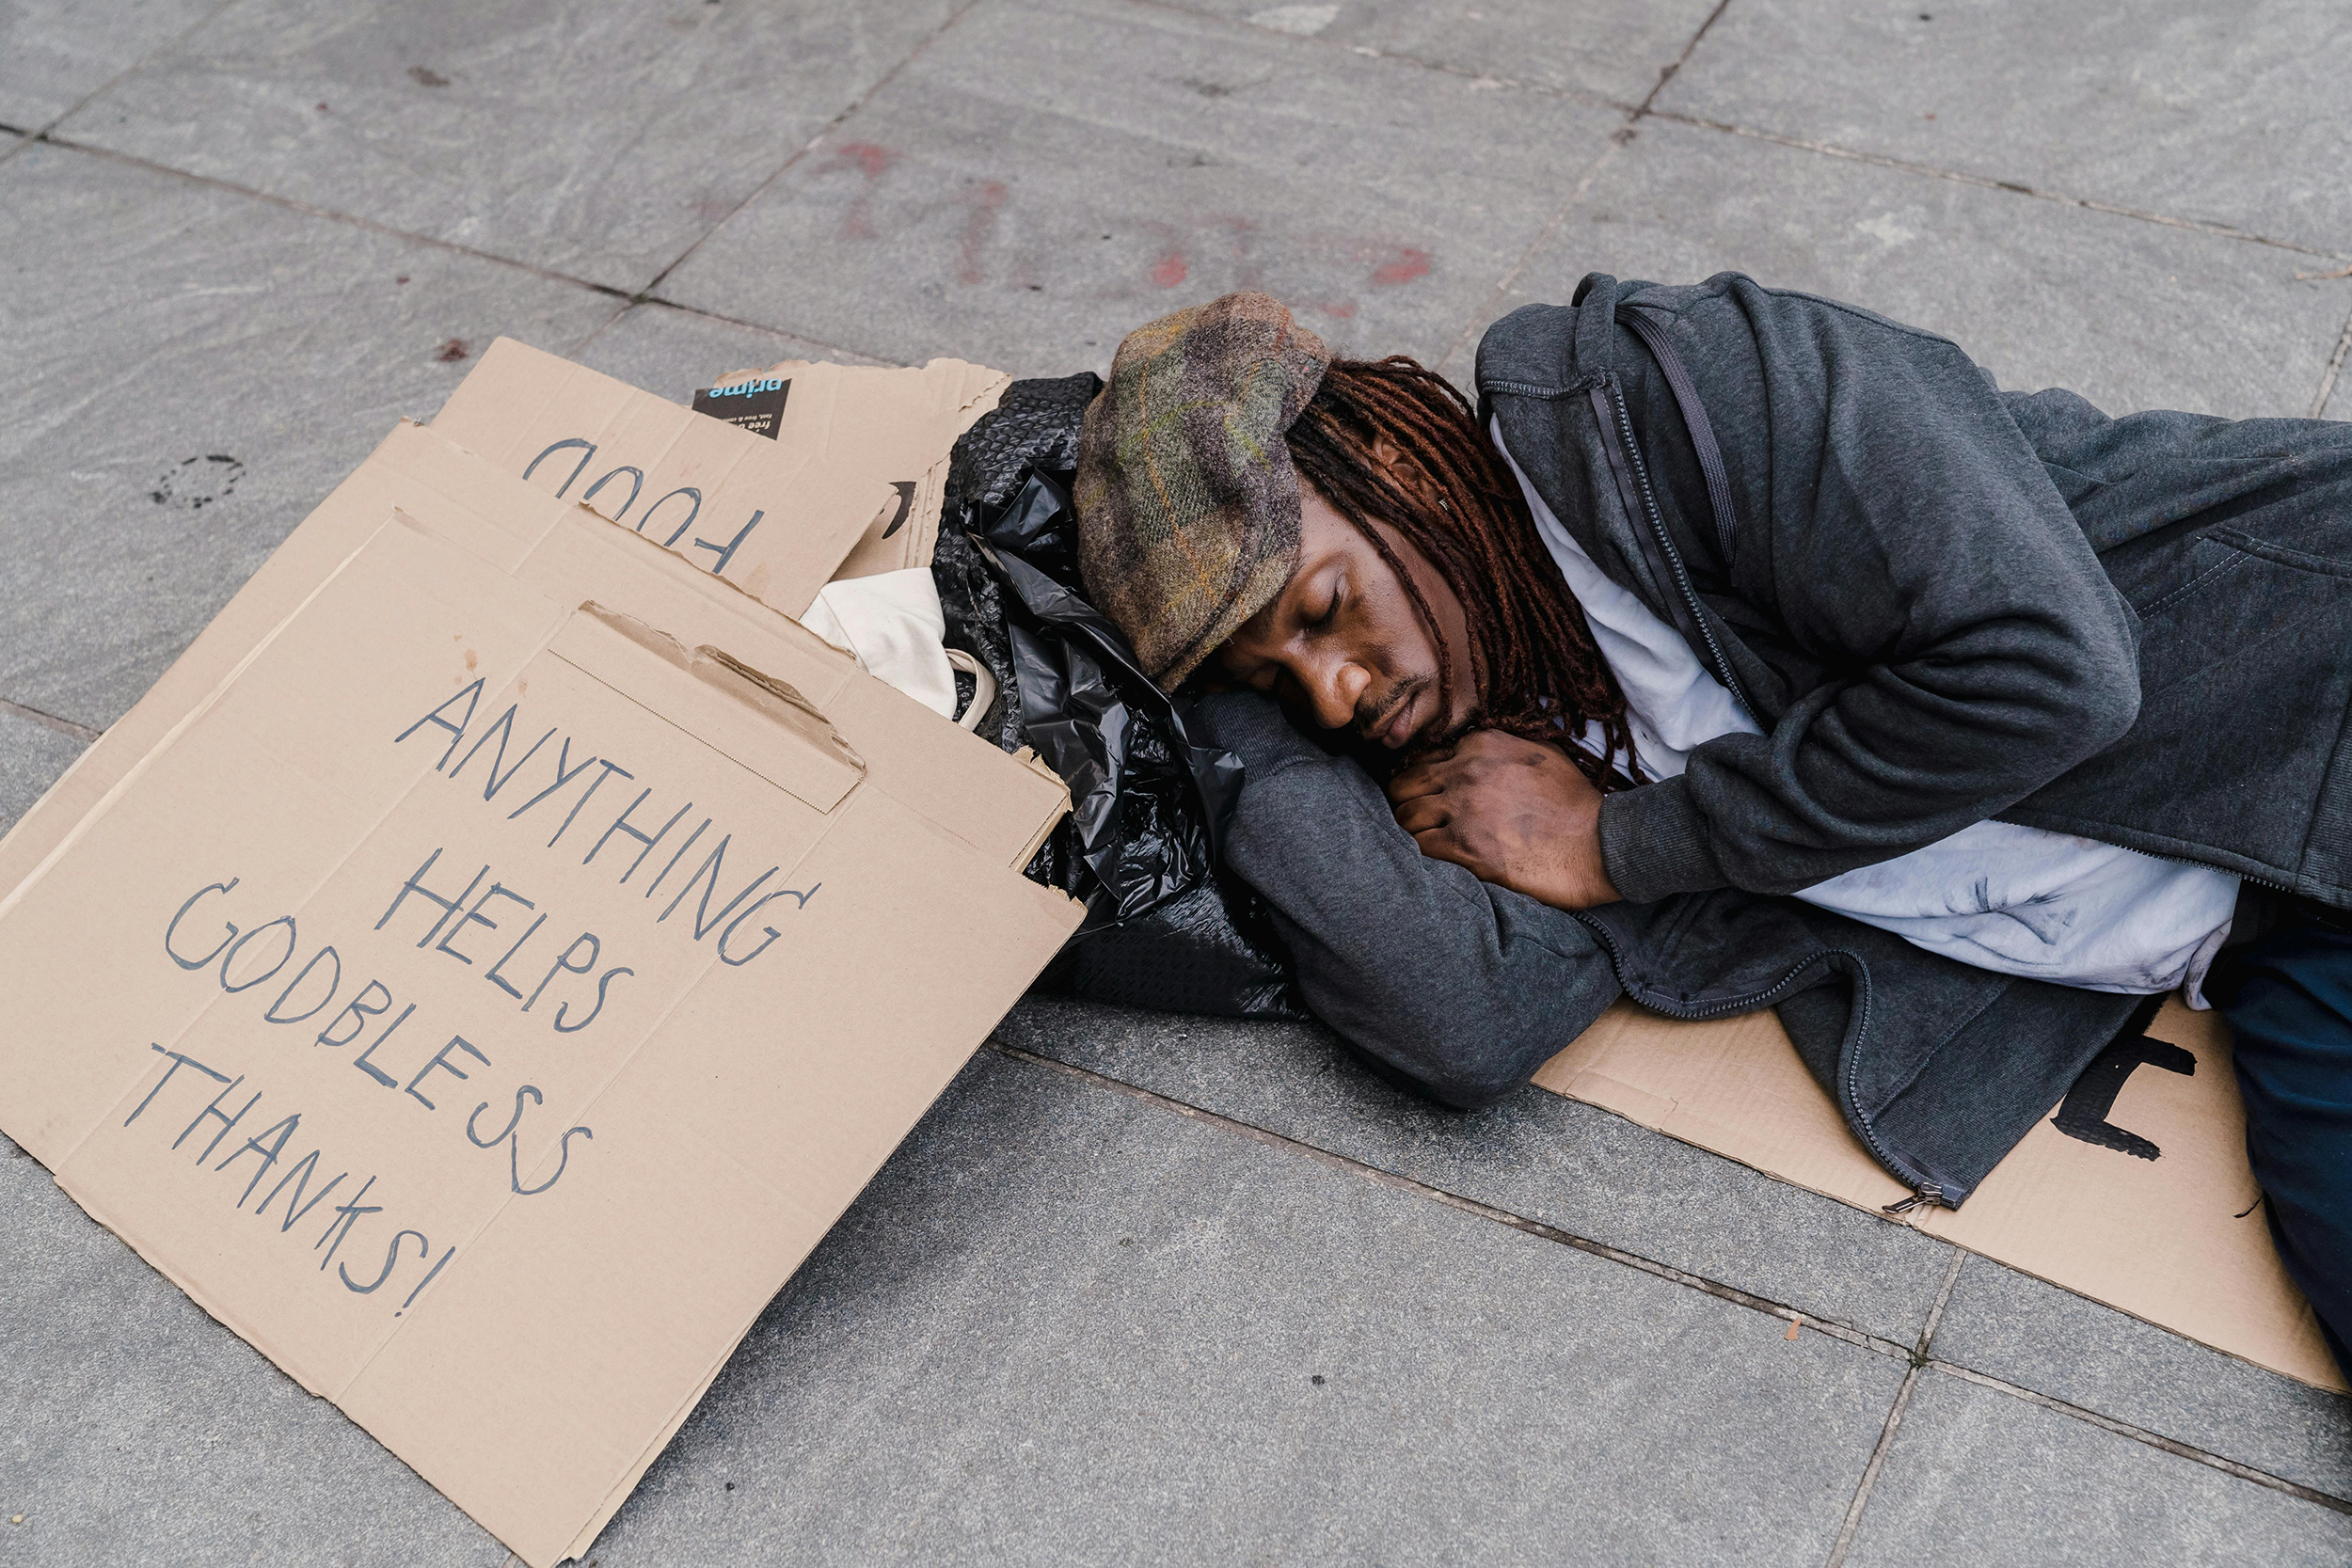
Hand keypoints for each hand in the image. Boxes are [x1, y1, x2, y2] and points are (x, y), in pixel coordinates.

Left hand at [1386, 730, 1620, 909]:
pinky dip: (1421, 854)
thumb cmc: (1575, 802)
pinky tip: (1436, 859)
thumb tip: (1473, 752)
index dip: (1422, 781)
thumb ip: (1500, 748)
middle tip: (1418, 821)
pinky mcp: (1464, 847)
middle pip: (1404, 786)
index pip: (1425, 759)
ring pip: (1405, 817)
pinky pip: (1419, 848)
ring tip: (1426, 841)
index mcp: (1480, 745)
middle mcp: (1464, 772)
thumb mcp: (1540, 754)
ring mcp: (1462, 810)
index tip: (1428, 797)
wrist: (1598, 843)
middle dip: (1406, 803)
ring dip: (1411, 831)